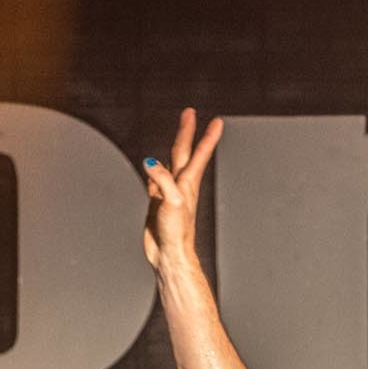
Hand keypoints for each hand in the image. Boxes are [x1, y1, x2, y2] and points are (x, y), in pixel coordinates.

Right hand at [142, 108, 222, 269]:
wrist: (169, 255)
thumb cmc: (177, 233)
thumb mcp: (172, 202)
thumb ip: (162, 180)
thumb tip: (151, 162)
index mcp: (187, 183)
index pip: (199, 154)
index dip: (207, 136)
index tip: (216, 121)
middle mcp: (180, 185)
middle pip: (182, 151)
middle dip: (186, 132)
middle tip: (189, 113)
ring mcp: (168, 193)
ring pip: (170, 163)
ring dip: (174, 147)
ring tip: (178, 133)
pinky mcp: (157, 203)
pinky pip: (155, 180)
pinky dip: (154, 169)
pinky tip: (153, 167)